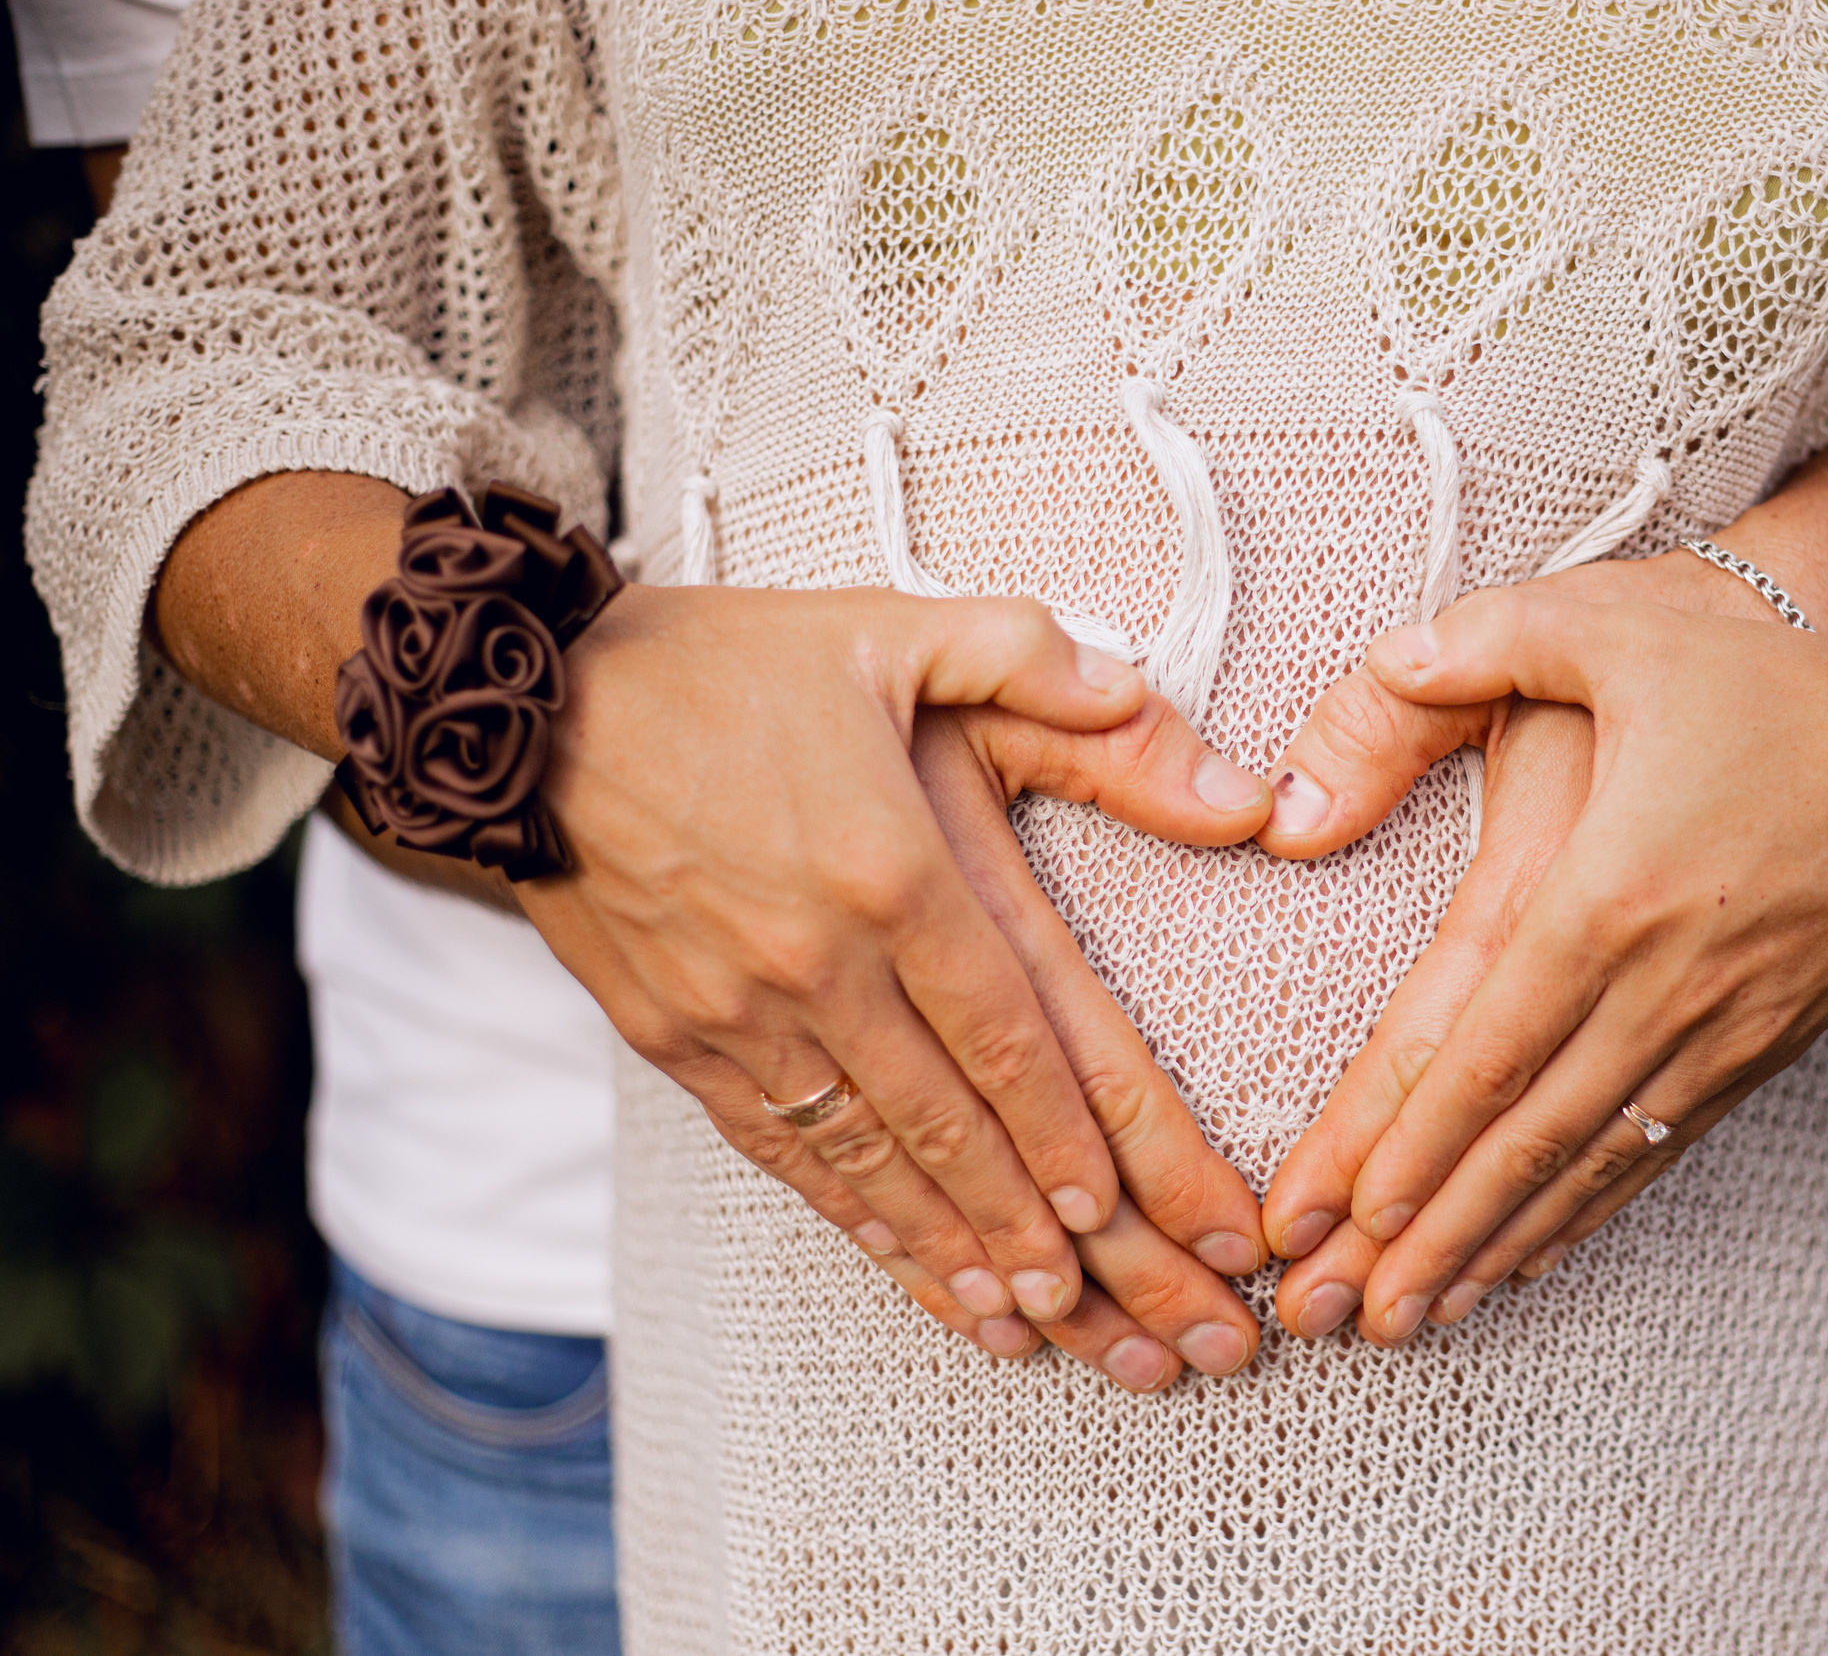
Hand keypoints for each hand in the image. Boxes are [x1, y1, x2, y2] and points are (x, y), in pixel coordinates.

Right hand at [520, 585, 1268, 1336]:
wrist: (522, 705)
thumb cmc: (731, 662)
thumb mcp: (902, 628)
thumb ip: (1051, 671)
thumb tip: (1184, 732)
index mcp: (889, 868)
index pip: (1005, 1032)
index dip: (1066, 1129)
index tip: (1118, 1208)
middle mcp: (816, 962)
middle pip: (951, 1123)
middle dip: (1040, 1226)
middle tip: (1114, 1308)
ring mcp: (737, 1013)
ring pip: (870, 1160)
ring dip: (956, 1247)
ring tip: (1034, 1320)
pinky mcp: (673, 1040)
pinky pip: (782, 1153)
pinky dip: (855, 1220)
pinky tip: (912, 1266)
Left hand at [1256, 580, 1827, 1344]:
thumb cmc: (1784, 690)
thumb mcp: (1626, 625)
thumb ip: (1484, 637)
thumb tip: (1379, 662)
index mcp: (1610, 896)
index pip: (1484, 1050)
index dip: (1403, 1144)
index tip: (1331, 1216)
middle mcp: (1658, 990)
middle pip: (1520, 1139)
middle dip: (1422, 1234)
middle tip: (1336, 1312)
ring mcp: (1712, 1037)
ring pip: (1580, 1168)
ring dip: (1487, 1247)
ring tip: (1408, 1322)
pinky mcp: (1751, 1058)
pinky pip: (1647, 1158)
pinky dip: (1576, 1220)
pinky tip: (1521, 1264)